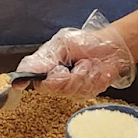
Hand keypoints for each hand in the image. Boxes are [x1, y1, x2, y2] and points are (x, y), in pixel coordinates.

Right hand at [17, 23, 136, 95]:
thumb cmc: (85, 43)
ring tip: (89, 64)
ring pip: (73, 90)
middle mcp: (54, 81)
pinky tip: (97, 72)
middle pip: (55, 87)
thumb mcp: (63, 44)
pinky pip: (88, 92)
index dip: (32, 81)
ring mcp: (69, 90)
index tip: (41, 79)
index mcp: (44, 67)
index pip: (31, 79)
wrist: (110, 48)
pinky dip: (96, 79)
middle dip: (71, 75)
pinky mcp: (85, 95)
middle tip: (79, 63)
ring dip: (86, 74)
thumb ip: (46, 58)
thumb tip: (27, 70)